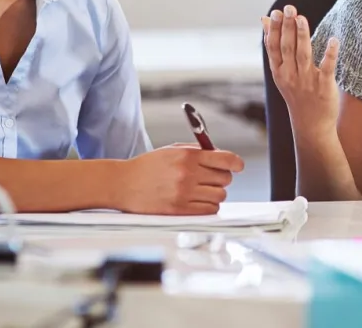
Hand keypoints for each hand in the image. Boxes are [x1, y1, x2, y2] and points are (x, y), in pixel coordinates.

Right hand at [118, 145, 244, 215]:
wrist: (123, 183)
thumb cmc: (148, 166)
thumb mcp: (172, 150)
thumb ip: (197, 151)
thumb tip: (221, 157)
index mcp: (188, 156)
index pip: (225, 159)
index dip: (236, 163)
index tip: (238, 166)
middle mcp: (188, 174)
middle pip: (225, 179)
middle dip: (222, 178)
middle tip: (211, 178)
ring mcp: (184, 193)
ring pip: (219, 196)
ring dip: (215, 193)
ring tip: (202, 190)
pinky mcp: (179, 210)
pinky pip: (209, 210)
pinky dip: (208, 206)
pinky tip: (198, 201)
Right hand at [263, 6, 340, 137]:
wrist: (311, 125)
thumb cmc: (296, 92)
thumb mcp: (281, 71)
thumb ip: (275, 45)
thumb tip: (263, 19)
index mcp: (279, 71)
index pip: (273, 47)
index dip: (273, 29)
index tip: (275, 12)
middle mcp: (290, 75)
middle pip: (287, 47)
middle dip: (287, 27)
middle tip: (288, 8)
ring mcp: (307, 81)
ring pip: (303, 54)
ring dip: (302, 35)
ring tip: (301, 18)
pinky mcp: (324, 86)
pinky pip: (327, 68)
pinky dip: (330, 54)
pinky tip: (333, 40)